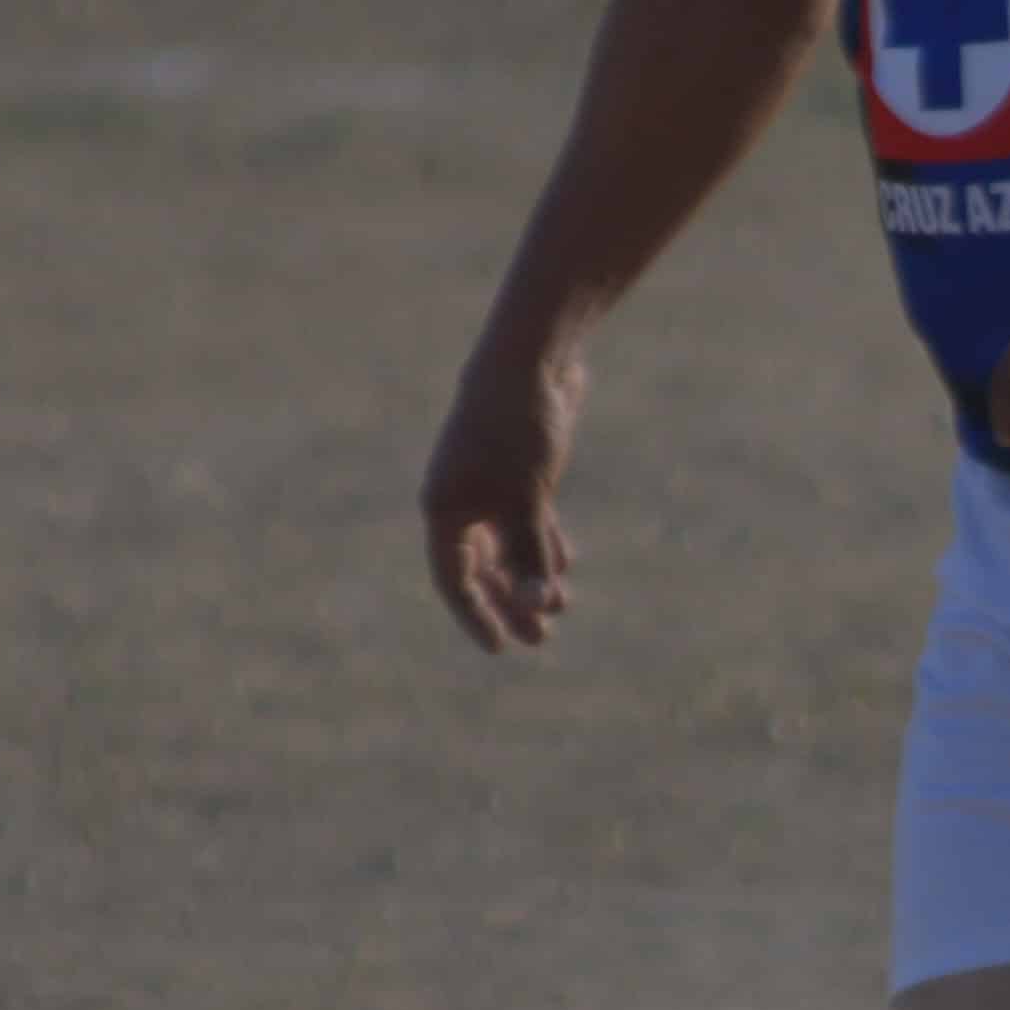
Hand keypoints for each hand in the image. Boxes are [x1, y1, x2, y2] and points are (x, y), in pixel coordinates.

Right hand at [419, 347, 583, 650]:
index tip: (499, 648)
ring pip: (508, 545)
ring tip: (562, 606)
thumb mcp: (527, 500)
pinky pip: (526, 522)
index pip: (453, 578)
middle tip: (541, 639)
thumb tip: (536, 605)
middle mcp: (461, 500)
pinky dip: (543, 543)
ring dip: (531, 576)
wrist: (535, 361)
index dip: (475, 615)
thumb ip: (530, 553)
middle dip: (510, 602)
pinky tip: (564, 565)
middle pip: (482, 568)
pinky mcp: (520, 472)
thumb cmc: (518, 429)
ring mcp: (490, 486)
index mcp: (445, 507)